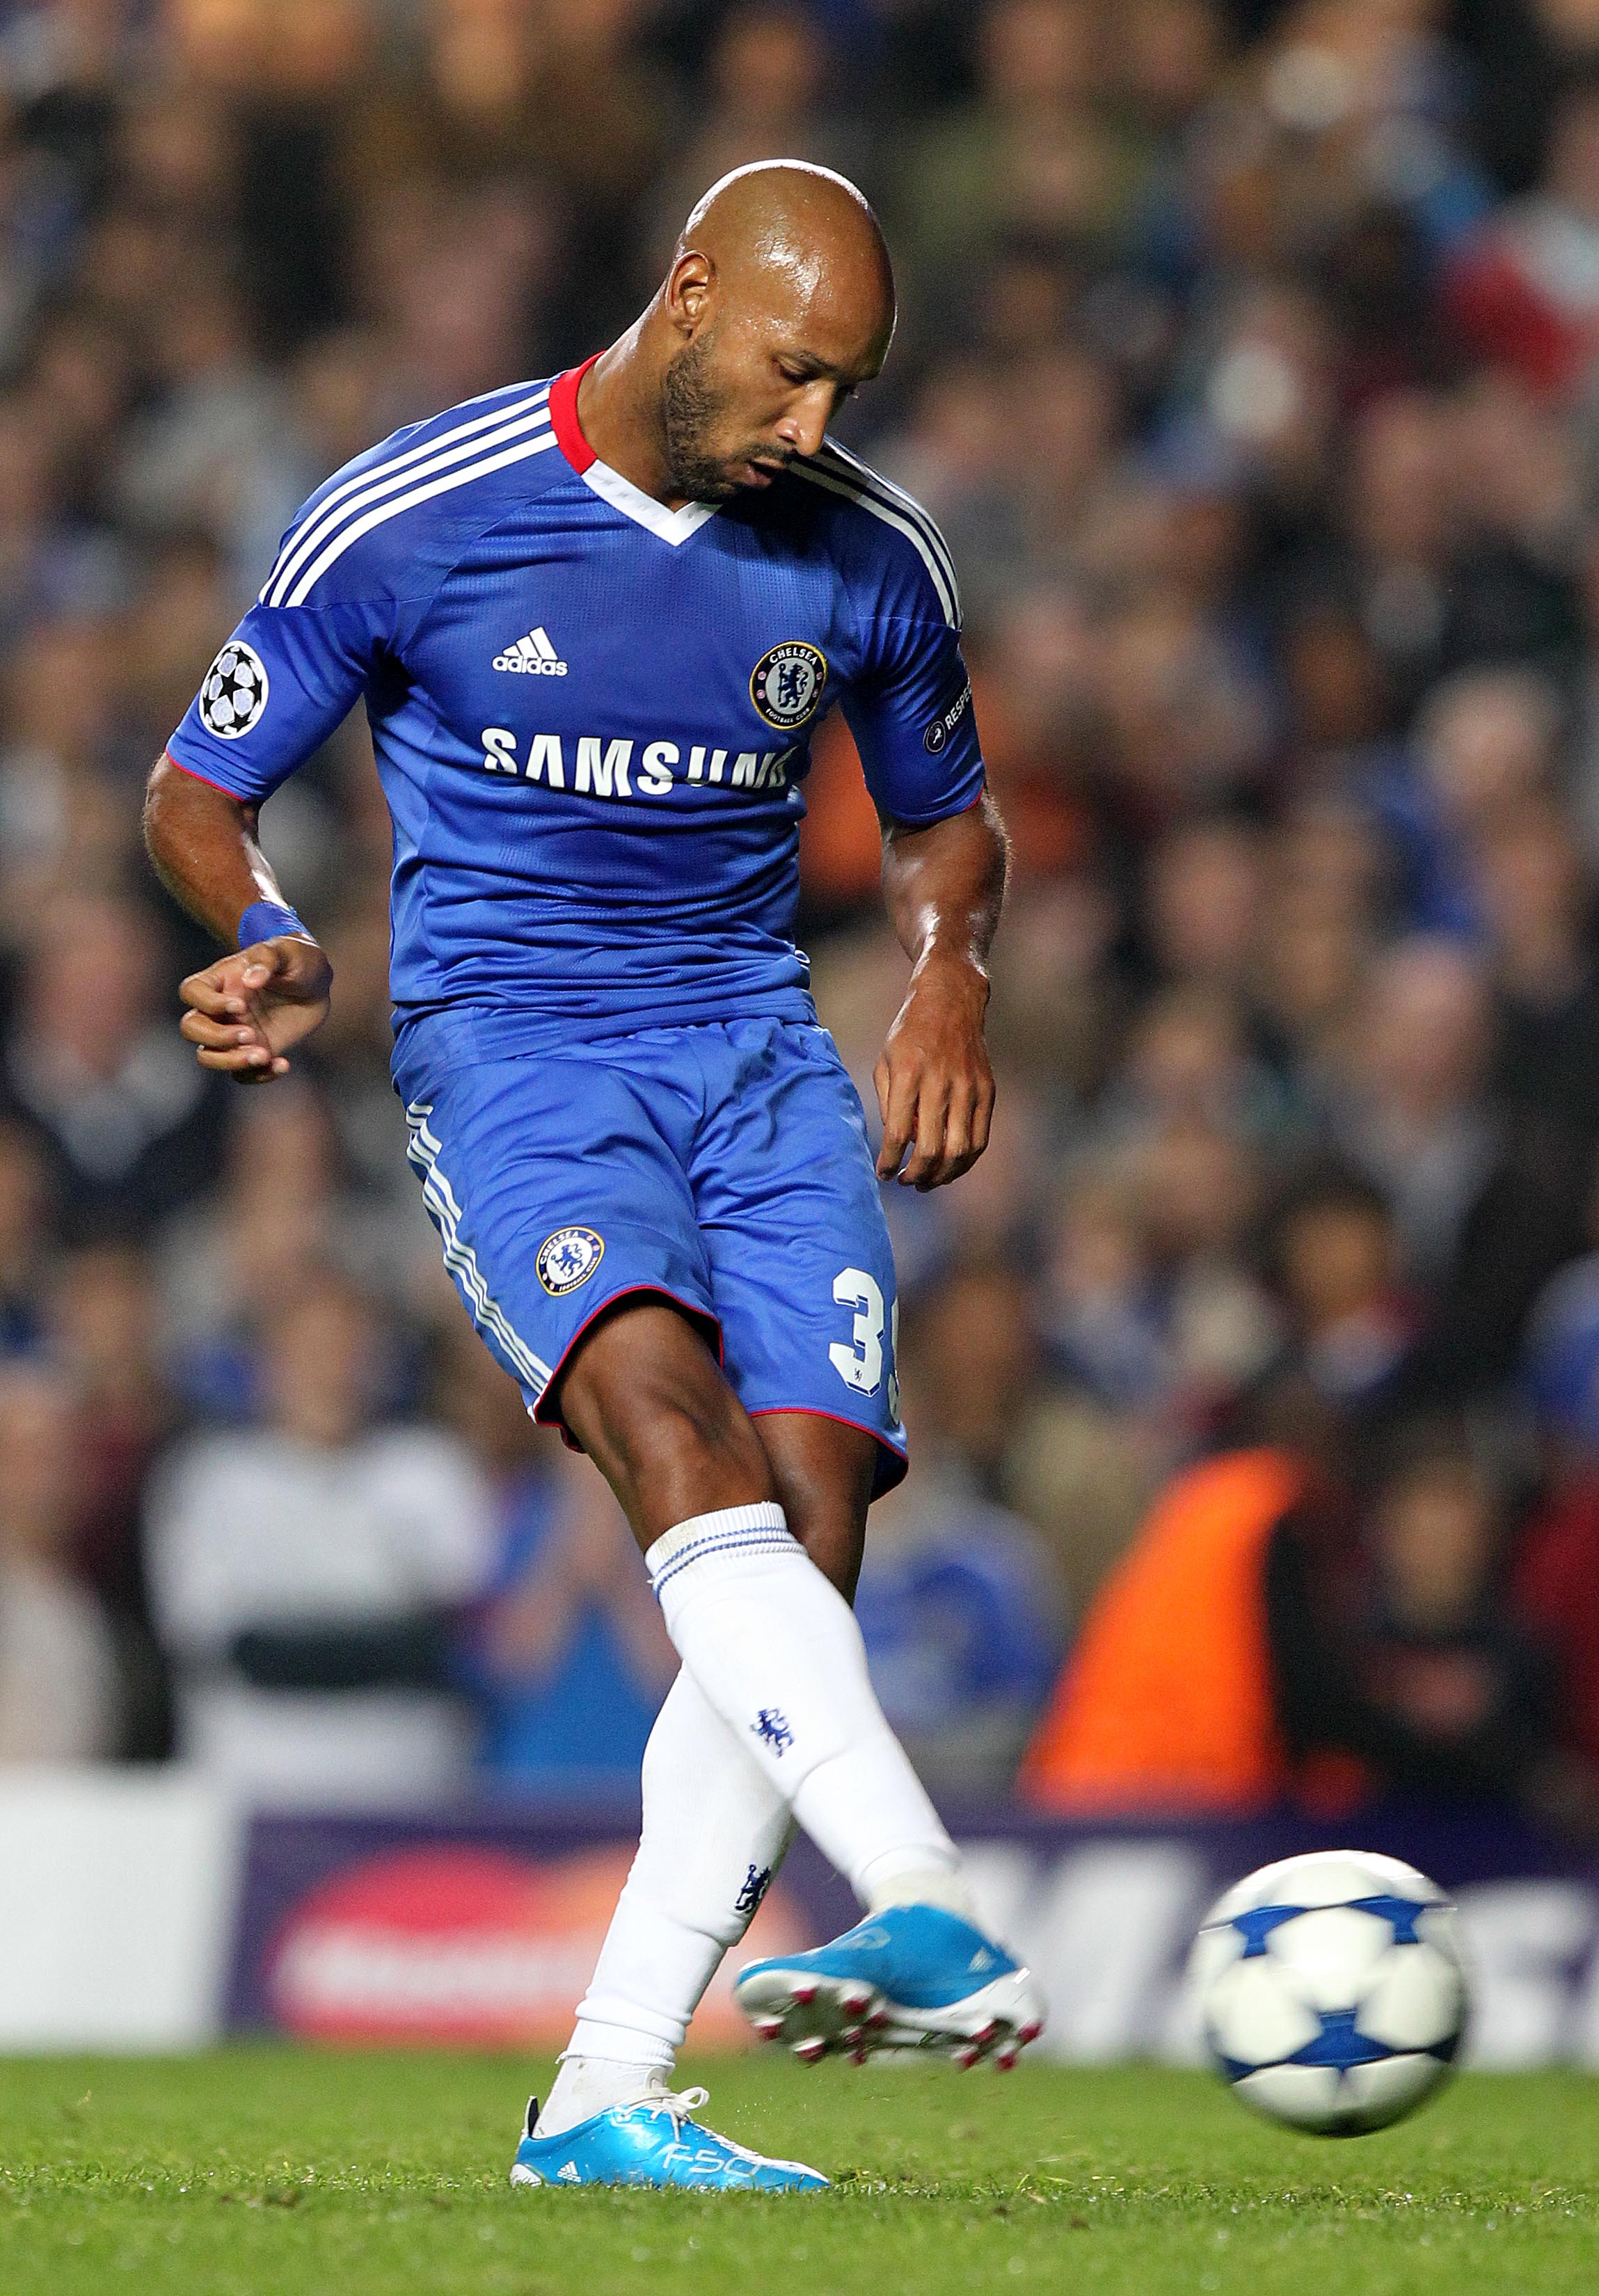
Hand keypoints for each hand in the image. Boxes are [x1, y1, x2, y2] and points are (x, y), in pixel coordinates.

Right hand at [178, 935, 332, 1082]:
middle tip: (250, 1034)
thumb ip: (267, 959)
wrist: (317, 984)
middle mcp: (219, 1010)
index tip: (240, 1004)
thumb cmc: (296, 959)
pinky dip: (258, 1076)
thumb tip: (250, 980)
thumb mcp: (287, 950)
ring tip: (264, 1055)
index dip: (209, 1003)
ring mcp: (233, 1033)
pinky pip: (241, 1074)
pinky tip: (282, 1065)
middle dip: (216, 1037)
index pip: (192, 992)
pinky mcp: (253, 1051)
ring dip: (231, 1061)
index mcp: (220, 980)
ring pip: (208, 1056)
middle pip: (191, 1028)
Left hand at [874, 953, 993, 1189]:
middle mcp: (940, 1081)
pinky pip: (980, 1138)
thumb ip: (889, 1103)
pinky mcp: (987, 1090)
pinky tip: (951, 1168)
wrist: (951, 1000)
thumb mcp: (886, 1061)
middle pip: (930, 1148)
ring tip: (927, 1181)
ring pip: (959, 1150)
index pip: (897, 1133)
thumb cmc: (910, 1033)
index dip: (889, 1161)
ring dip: (941, 1175)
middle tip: (906, 1181)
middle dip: (915, 1174)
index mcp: (908, 1073)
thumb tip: (898, 1144)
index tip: (883, 1174)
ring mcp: (968, 1087)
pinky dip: (966, 1161)